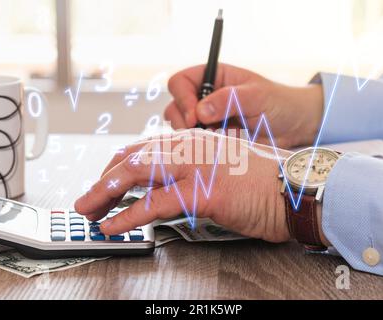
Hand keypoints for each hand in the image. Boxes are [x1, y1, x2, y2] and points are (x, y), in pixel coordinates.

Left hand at [74, 130, 291, 242]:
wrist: (296, 189)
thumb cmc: (262, 182)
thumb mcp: (221, 166)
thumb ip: (193, 168)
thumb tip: (165, 185)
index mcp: (194, 140)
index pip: (143, 147)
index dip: (117, 165)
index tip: (104, 182)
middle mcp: (191, 147)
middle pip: (133, 156)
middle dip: (103, 179)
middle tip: (87, 199)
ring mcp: (197, 166)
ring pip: (136, 173)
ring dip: (104, 193)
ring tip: (87, 210)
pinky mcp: (204, 191)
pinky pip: (154, 204)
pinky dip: (127, 216)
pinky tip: (112, 226)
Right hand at [164, 64, 323, 148]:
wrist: (294, 128)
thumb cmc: (279, 103)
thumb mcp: (257, 96)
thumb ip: (228, 99)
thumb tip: (200, 110)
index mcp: (213, 78)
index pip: (181, 82)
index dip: (182, 98)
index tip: (194, 116)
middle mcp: (205, 98)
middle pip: (174, 106)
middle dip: (182, 120)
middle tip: (200, 131)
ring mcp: (207, 121)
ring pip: (180, 128)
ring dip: (191, 136)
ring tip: (214, 140)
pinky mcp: (212, 140)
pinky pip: (195, 146)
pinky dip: (200, 149)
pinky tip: (217, 149)